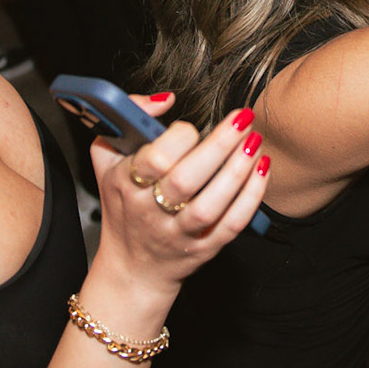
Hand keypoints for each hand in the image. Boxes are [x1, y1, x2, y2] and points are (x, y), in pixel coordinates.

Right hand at [90, 100, 271, 295]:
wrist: (132, 267)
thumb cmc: (123, 203)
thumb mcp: (106, 159)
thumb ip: (127, 118)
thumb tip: (165, 99)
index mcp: (126, 184)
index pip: (153, 160)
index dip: (177, 138)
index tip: (191, 126)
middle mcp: (150, 211)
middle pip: (185, 180)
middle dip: (218, 146)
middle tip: (242, 119)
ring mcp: (178, 233)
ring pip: (210, 205)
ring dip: (237, 171)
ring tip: (254, 142)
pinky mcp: (203, 248)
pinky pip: (230, 225)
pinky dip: (250, 198)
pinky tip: (262, 170)